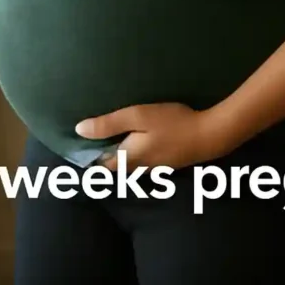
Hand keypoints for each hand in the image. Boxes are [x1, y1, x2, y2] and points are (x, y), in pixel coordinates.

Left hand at [75, 102, 233, 172]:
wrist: (209, 135)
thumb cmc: (172, 123)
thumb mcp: (138, 117)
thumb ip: (110, 124)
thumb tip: (79, 130)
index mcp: (128, 158)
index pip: (100, 165)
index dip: (87, 156)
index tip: (75, 145)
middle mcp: (138, 167)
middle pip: (114, 165)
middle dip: (102, 155)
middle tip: (90, 138)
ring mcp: (154, 167)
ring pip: (129, 164)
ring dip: (119, 153)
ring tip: (111, 136)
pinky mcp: (166, 161)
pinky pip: (142, 160)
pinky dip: (134, 152)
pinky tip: (138, 138)